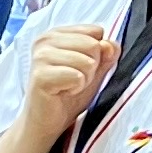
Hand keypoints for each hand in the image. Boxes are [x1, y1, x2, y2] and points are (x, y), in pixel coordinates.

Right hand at [13, 20, 118, 140]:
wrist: (48, 121)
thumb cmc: (68, 94)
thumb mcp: (94, 70)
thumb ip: (106, 54)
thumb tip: (110, 45)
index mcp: (56, 33)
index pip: (96, 31)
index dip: (96, 53)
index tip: (80, 67)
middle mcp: (45, 40)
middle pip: (93, 45)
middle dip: (91, 68)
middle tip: (73, 79)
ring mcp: (41, 56)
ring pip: (87, 62)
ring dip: (84, 80)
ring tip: (68, 87)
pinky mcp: (41, 75)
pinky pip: (77, 77)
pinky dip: (76, 89)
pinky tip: (62, 93)